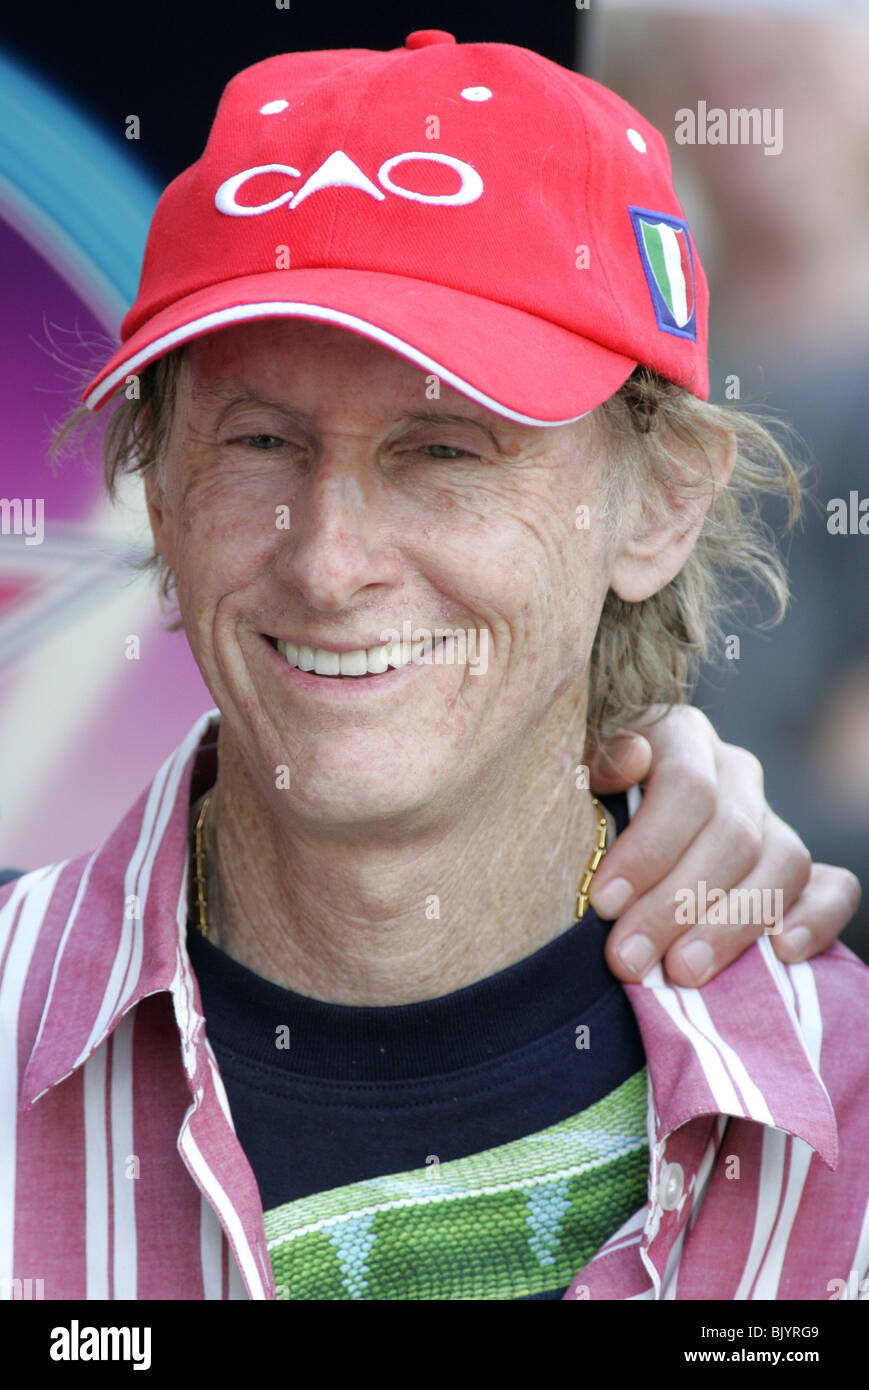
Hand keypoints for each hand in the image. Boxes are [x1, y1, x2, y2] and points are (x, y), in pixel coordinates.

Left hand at [585, 704, 862, 986]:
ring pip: (783, 863)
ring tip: (683, 971)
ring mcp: (770, 818)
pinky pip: (833, 885)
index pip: (686, 786)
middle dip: (677, 905)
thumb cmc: (576, 808)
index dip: (648, 849)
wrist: (599, 831)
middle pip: (732, 834)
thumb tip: (632, 759)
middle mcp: (733, 771)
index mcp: (680, 736)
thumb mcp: (568, 778)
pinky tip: (782, 952)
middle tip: (629, 959)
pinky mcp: (798, 866)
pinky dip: (816, 919)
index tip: (603, 903)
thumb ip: (593, 764)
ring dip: (732, 925)